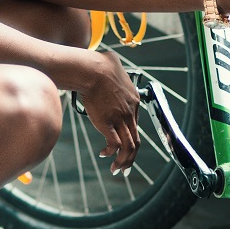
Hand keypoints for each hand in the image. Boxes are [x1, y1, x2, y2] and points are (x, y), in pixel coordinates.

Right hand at [80, 51, 140, 175]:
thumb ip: (114, 67)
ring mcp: (121, 119)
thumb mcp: (114, 64)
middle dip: (131, 156)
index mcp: (134, 101)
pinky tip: (104, 154)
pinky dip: (112, 153)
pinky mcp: (109, 124)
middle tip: (125, 166)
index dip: (128, 135)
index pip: (135, 124)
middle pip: (136, 139)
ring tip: (117, 169)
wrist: (93, 70)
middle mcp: (131, 112)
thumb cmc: (99, 64)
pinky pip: (115, 144)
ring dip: (124, 160)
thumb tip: (108, 59)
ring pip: (130, 146)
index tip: (120, 144)